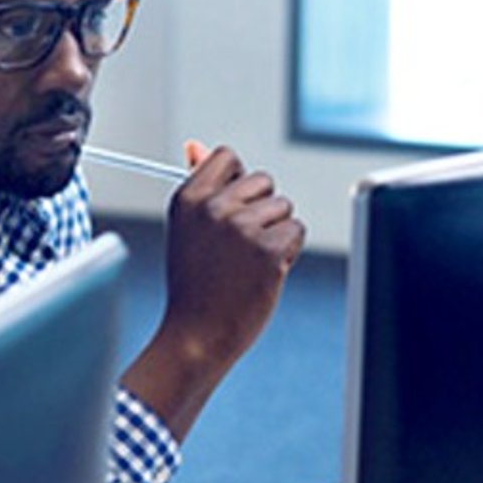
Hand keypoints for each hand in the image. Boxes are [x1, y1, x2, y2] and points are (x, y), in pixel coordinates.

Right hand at [163, 141, 305, 371]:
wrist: (196, 336)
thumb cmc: (194, 285)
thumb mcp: (186, 229)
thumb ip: (198, 185)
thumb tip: (195, 146)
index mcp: (188, 198)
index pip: (227, 157)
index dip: (237, 183)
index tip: (230, 212)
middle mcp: (212, 207)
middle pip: (262, 181)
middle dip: (261, 210)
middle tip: (238, 248)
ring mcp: (241, 227)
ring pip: (283, 207)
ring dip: (275, 233)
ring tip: (248, 263)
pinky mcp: (268, 249)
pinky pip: (296, 231)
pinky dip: (287, 252)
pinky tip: (263, 273)